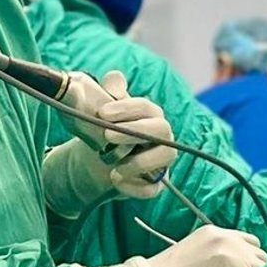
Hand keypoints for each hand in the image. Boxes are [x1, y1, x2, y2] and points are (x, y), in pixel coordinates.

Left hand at [42, 70, 176, 216]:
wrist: (100, 156)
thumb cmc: (105, 126)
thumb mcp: (103, 107)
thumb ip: (108, 89)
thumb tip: (114, 79)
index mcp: (149, 114)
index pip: (145, 106)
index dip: (125, 108)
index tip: (102, 113)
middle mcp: (161, 134)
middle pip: (161, 129)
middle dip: (135, 131)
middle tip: (107, 136)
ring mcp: (161, 159)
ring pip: (166, 157)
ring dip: (140, 162)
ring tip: (113, 167)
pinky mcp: (155, 182)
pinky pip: (154, 187)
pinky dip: (136, 187)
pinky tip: (116, 181)